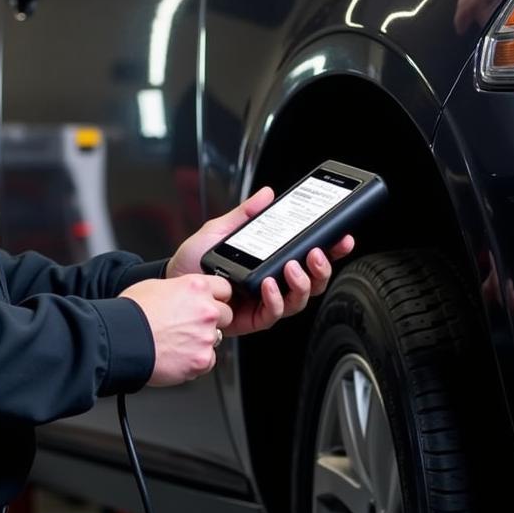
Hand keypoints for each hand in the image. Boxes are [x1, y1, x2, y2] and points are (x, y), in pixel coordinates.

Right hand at [120, 274, 232, 386]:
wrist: (121, 339)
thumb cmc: (132, 313)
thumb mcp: (156, 286)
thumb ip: (180, 290)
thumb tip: (185, 295)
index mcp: (196, 287)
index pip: (224, 288)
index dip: (216, 297)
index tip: (210, 302)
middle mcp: (206, 310)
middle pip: (225, 315)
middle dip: (211, 320)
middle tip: (189, 325)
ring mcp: (206, 336)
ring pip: (215, 339)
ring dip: (201, 341)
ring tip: (176, 341)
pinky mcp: (202, 360)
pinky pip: (207, 361)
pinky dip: (195, 361)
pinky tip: (176, 355)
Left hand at [165, 186, 354, 335]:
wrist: (172, 283)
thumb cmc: (195, 261)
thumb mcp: (220, 230)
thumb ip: (244, 214)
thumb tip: (266, 194)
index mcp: (271, 261)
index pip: (308, 256)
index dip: (330, 249)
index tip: (342, 237)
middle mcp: (274, 282)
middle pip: (313, 281)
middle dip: (323, 268)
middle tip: (316, 253)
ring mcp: (265, 302)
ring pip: (300, 299)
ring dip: (302, 283)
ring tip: (292, 267)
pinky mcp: (253, 318)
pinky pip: (274, 313)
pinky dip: (275, 299)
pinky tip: (269, 285)